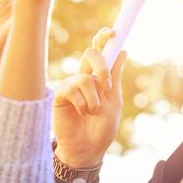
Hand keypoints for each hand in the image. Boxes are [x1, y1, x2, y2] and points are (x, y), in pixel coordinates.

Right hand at [52, 27, 125, 169]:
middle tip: (106, 84)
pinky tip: (80, 113)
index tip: (114, 33)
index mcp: (98, 77)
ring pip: (84, 77)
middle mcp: (84, 77)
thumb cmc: (101, 128)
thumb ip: (115, 78)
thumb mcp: (114, 102)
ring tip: (93, 112)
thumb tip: (123, 51)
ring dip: (94, 98)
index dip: (104, 38)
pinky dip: (82, 103)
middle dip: (102, 66)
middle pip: (91, 54)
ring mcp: (71, 85)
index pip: (100, 52)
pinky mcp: (60, 95)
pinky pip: (72, 89)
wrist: (88, 149)